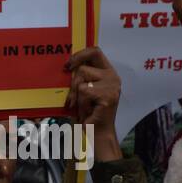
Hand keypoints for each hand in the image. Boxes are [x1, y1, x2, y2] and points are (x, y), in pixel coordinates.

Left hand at [64, 46, 122, 161]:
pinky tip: (87, 111)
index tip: (68, 65)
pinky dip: (81, 103)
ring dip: (76, 96)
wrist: (98, 132)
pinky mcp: (107, 96)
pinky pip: (84, 92)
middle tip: (72, 95)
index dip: (80, 54)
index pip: (95, 51)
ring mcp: (112, 86)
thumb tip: (68, 65)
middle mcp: (113, 76)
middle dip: (73, 82)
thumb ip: (82, 76)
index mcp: (108, 72)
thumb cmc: (89, 111)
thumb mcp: (86, 89)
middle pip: (84, 67)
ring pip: (82, 81)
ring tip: (81, 106)